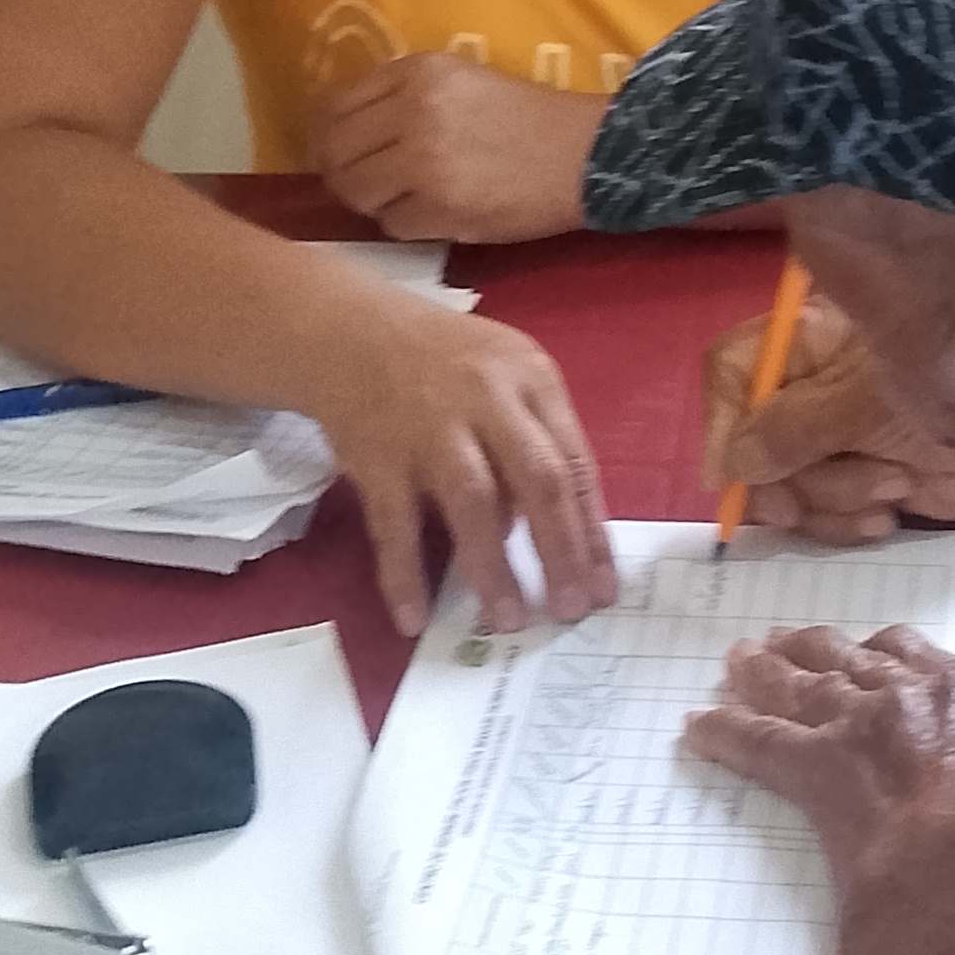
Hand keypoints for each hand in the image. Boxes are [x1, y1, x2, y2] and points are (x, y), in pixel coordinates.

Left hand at [308, 57, 600, 241]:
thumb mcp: (460, 79)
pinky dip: (403, 222)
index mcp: (420, 73)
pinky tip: (429, 211)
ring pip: (356, 192)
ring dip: (370, 199)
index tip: (330, 146)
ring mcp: (426, 165)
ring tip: (396, 196)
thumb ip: (400, 94)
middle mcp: (416, 113)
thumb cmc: (524, 116)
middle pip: (336, 152)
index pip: (336, 105)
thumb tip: (333, 130)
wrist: (585, 155)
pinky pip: (391, 224)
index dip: (323, 132)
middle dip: (339, 170)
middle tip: (358, 179)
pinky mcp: (441, 211)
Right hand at [311, 287, 616, 636]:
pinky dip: (404, 575)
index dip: (592, 531)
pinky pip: (394, 525)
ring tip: (511, 620)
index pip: (573, 463)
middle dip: (560, 551)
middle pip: (536, 480)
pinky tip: (415, 617)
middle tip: (570, 610)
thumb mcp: (507, 374)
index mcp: (531, 380)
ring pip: (473, 503)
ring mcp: (430, 429)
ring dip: (494, 568)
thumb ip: (534, 439)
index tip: (603, 588)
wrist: (350, 333)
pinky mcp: (377, 456)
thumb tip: (546, 530)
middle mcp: (486, 400)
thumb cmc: (446, 363)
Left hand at [684, 626, 954, 954]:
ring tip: (742, 660)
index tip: (909, 674)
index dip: (928, 672)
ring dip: (773, 670)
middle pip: (871, 658)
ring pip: (810, 681)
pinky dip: (726, 734)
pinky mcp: (818, 770)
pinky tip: (698, 728)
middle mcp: (928, 693)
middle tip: (801, 644)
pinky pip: (759, 745)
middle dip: (836, 649)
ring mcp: (866, 725)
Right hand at [702, 293, 954, 540]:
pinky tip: (887, 513)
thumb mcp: (868, 401)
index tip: (727, 479)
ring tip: (890, 485)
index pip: (733, 369)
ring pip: (788, 486)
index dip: (721, 423)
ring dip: (832, 499)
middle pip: (753, 442)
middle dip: (791, 478)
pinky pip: (825, 514)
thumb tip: (732, 462)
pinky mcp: (866, 477)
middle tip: (814, 498)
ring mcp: (839, 435)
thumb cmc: (954, 377)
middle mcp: (813, 385)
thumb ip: (795, 429)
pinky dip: (847, 522)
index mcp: (809, 339)